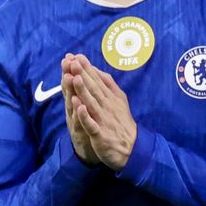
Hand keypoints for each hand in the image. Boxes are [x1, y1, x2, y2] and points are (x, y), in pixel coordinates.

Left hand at [69, 54, 136, 170]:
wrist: (133, 149)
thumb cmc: (122, 123)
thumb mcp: (119, 101)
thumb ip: (109, 85)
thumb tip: (97, 70)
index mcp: (111, 98)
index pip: (98, 81)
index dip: (87, 68)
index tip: (77, 56)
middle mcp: (107, 106)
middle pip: (94, 88)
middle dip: (83, 74)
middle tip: (72, 61)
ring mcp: (104, 120)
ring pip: (92, 103)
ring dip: (83, 90)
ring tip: (74, 78)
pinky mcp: (101, 135)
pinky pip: (92, 124)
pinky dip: (85, 116)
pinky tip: (79, 107)